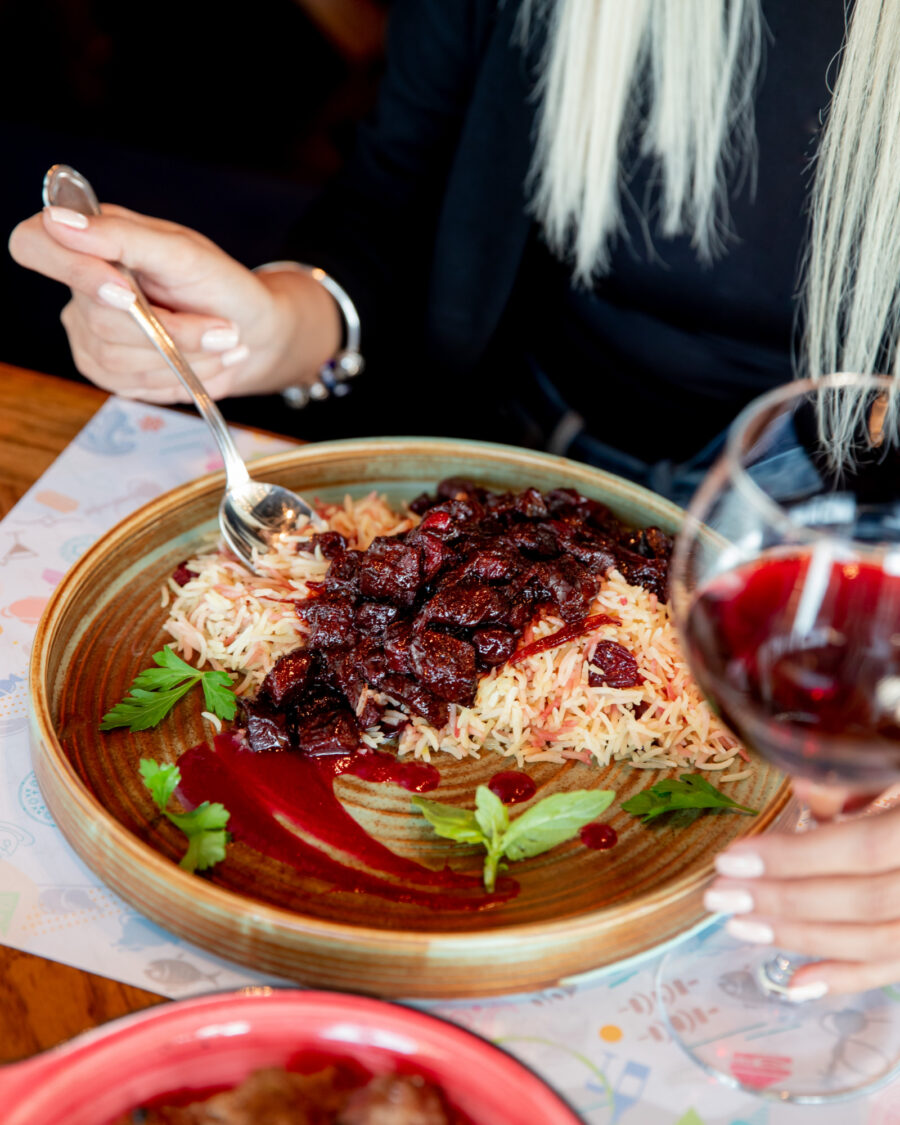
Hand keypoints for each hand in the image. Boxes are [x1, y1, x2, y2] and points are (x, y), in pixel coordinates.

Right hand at [8, 205, 340, 402]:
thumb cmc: (218, 284)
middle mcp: (80, 292)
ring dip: (184, 357)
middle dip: (172, 331)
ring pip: (120, 361)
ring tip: (223, 342)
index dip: (71, 268)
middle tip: (222, 328)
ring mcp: (90, 337)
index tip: (125, 290)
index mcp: (92, 245)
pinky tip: (204, 361)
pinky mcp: (109, 374)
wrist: (250, 332)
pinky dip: (180, 377)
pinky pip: (135, 386)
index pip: (34, 245)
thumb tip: (61, 221)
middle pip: (100, 321)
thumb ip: (122, 236)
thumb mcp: (182, 251)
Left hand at [707, 782, 899, 996]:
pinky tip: (798, 982)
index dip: (796, 856)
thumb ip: (857, 774)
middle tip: (718, 895)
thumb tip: (804, 799)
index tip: (732, 859)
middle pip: (865, 900)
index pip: (865, 847)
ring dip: (804, 940)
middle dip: (784, 901)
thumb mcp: (897, 751)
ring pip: (881, 940)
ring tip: (740, 926)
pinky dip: (850, 978)